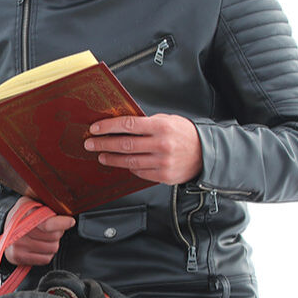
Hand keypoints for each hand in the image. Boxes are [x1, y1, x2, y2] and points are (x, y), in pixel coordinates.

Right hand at [3, 196, 74, 265]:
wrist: (5, 229)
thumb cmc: (22, 215)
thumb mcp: (32, 202)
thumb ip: (47, 205)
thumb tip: (66, 214)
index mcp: (23, 212)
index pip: (47, 224)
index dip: (61, 223)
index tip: (70, 222)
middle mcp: (18, 230)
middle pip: (53, 237)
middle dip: (57, 232)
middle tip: (50, 229)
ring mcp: (17, 245)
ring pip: (52, 248)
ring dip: (52, 243)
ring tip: (43, 237)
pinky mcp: (18, 257)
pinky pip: (45, 259)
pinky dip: (46, 253)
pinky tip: (39, 246)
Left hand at [85, 114, 202, 184]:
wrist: (206, 154)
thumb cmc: (185, 135)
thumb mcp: (168, 121)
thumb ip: (147, 123)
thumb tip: (122, 125)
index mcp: (161, 127)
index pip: (128, 125)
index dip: (108, 127)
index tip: (95, 129)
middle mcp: (161, 144)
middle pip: (124, 144)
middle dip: (103, 144)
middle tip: (90, 144)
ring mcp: (162, 162)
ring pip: (129, 161)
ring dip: (112, 158)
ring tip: (102, 156)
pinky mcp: (164, 176)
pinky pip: (140, 172)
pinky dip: (129, 168)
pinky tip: (123, 164)